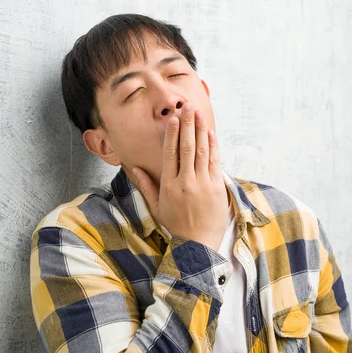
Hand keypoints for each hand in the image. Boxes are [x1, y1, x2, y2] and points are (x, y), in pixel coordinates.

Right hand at [130, 103, 228, 250]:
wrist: (198, 245)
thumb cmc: (176, 225)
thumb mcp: (157, 206)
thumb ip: (146, 185)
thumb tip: (134, 168)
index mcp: (169, 186)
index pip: (170, 154)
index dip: (172, 134)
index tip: (173, 119)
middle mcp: (186, 182)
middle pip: (187, 148)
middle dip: (188, 126)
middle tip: (188, 107)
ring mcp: (203, 184)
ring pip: (202, 152)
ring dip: (201, 131)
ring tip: (199, 114)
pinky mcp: (217, 188)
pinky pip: (214, 162)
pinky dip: (213, 146)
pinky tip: (210, 133)